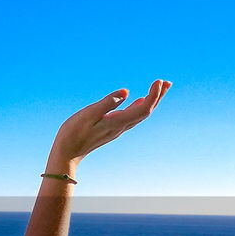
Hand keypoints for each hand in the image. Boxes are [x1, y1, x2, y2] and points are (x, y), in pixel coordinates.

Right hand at [49, 79, 170, 167]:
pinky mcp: (112, 128)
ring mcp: (117, 129)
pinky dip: (139, 106)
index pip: (144, 109)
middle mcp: (121, 127)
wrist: (66, 154)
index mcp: (117, 122)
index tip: (158, 81)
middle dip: (158, 96)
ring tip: (159, 88)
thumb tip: (126, 92)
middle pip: (146, 111)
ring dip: (151, 101)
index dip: (154, 95)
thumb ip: (106, 103)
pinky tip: (139, 100)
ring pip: (140, 114)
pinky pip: (131, 116)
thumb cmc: (72, 134)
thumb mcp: (87, 115)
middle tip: (167, 82)